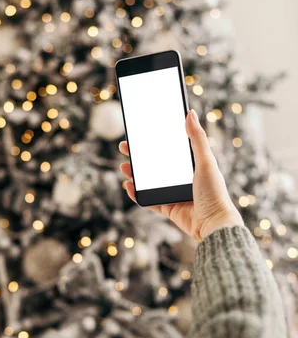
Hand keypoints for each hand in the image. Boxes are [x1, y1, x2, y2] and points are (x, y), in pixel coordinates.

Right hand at [119, 109, 243, 240]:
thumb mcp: (206, 162)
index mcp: (191, 165)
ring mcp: (174, 194)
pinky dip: (137, 195)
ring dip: (135, 174)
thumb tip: (190, 113)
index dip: (154, 141)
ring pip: (149, 182)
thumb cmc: (214, 193)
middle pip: (155, 164)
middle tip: (124, 148)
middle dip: (139, 156)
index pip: (169, 149)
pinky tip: (129, 187)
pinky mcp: (169, 209)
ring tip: (124, 167)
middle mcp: (182, 179)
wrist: (213, 224)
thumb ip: (197, 139)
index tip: (140, 132)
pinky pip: (149, 201)